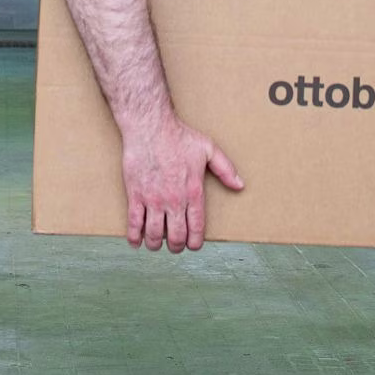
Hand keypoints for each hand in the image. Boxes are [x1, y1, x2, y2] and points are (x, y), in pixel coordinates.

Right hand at [121, 115, 244, 253]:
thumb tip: (240, 185)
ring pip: (155, 234)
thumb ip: (226, 169)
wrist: (150, 127)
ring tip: (156, 245)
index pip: (196, 228)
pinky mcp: (135, 195)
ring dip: (156, 245)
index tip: (192, 245)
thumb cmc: (179, 136)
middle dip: (176, 247)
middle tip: (175, 247)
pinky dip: (135, 236)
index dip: (194, 242)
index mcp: (193, 192)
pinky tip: (136, 242)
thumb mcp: (208, 149)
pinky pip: (134, 223)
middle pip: (176, 236)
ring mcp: (153, 199)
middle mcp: (174, 200)